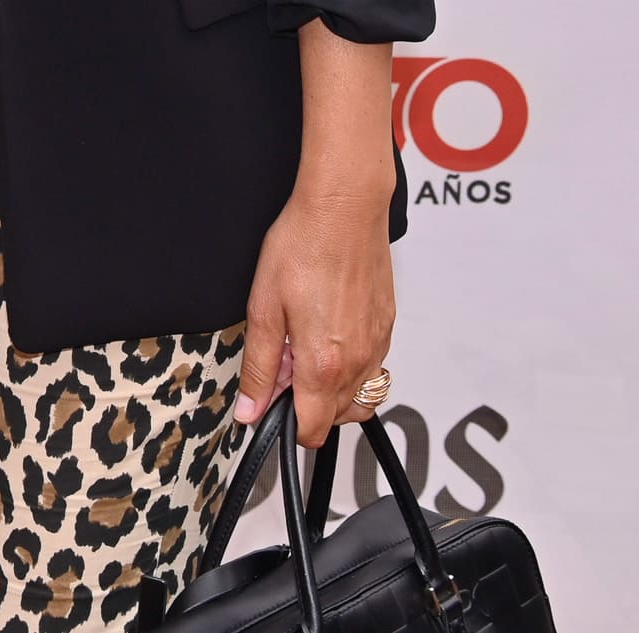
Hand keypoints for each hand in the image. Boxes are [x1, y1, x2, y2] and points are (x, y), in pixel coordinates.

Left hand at [232, 181, 395, 447]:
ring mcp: (378, 346)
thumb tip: (250, 411)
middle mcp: (359, 363)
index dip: (285, 425)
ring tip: (304, 346)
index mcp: (323, 365)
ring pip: (358, 396)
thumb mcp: (263, 309)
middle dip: (306, 402)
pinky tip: (328, 329)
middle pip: (336, 417)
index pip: (312, 430)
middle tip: (283, 361)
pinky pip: (373, 367)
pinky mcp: (388, 327)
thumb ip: (259, 368)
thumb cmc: (302, 247)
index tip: (269, 404)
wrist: (344, 209)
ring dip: (330, 387)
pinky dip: (350, 365)